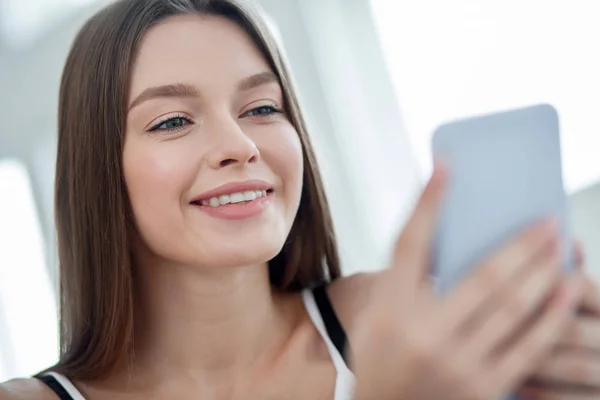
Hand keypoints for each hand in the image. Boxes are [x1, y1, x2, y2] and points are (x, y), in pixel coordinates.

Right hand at [351, 163, 584, 399]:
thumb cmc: (381, 358)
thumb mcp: (378, 317)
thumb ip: (408, 281)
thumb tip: (453, 240)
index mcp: (389, 308)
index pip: (410, 244)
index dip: (429, 202)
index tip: (446, 166)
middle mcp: (421, 332)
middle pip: (481, 275)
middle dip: (521, 242)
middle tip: (549, 219)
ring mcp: (455, 363)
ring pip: (512, 308)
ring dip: (543, 272)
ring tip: (564, 248)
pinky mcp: (481, 389)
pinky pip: (527, 347)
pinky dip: (550, 316)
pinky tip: (566, 291)